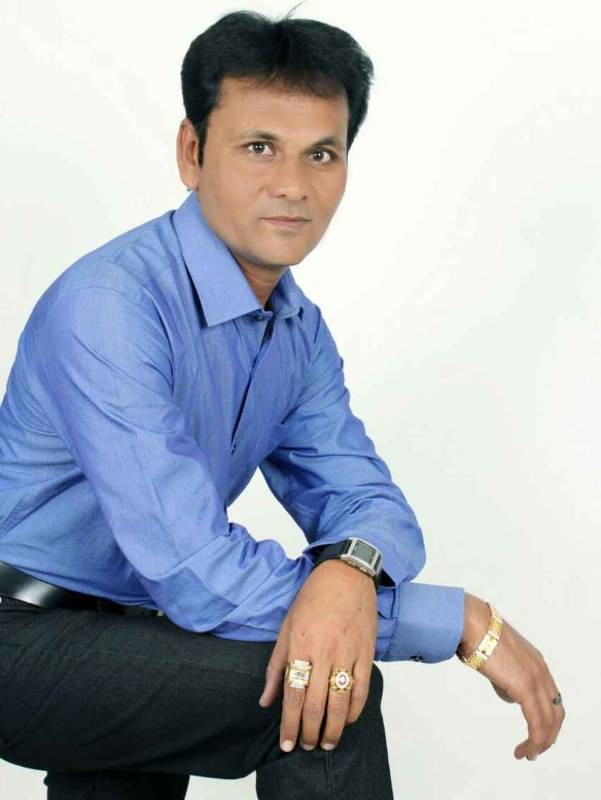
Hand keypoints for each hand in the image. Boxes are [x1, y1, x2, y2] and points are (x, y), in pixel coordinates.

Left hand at [258, 558, 377, 752]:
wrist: (346, 575)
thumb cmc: (312, 598)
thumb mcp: (286, 627)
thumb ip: (276, 666)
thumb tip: (266, 701)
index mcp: (300, 646)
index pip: (293, 695)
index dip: (288, 724)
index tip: (286, 743)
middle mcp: (324, 653)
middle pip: (316, 704)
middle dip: (309, 731)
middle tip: (305, 746)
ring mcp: (347, 654)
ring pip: (341, 702)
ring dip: (334, 728)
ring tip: (326, 743)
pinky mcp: (366, 653)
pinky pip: (362, 689)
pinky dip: (355, 710)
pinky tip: (348, 720)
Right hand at [457, 594, 565, 760]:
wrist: (473, 624)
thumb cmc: (477, 634)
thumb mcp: (497, 655)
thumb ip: (506, 673)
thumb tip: (507, 690)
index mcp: (535, 661)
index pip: (551, 696)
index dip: (548, 716)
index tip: (538, 730)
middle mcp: (541, 670)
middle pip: (556, 711)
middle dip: (548, 734)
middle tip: (536, 748)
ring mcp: (535, 679)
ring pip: (549, 721)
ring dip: (541, 742)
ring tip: (528, 754)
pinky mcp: (526, 689)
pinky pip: (537, 723)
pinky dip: (534, 741)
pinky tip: (525, 750)